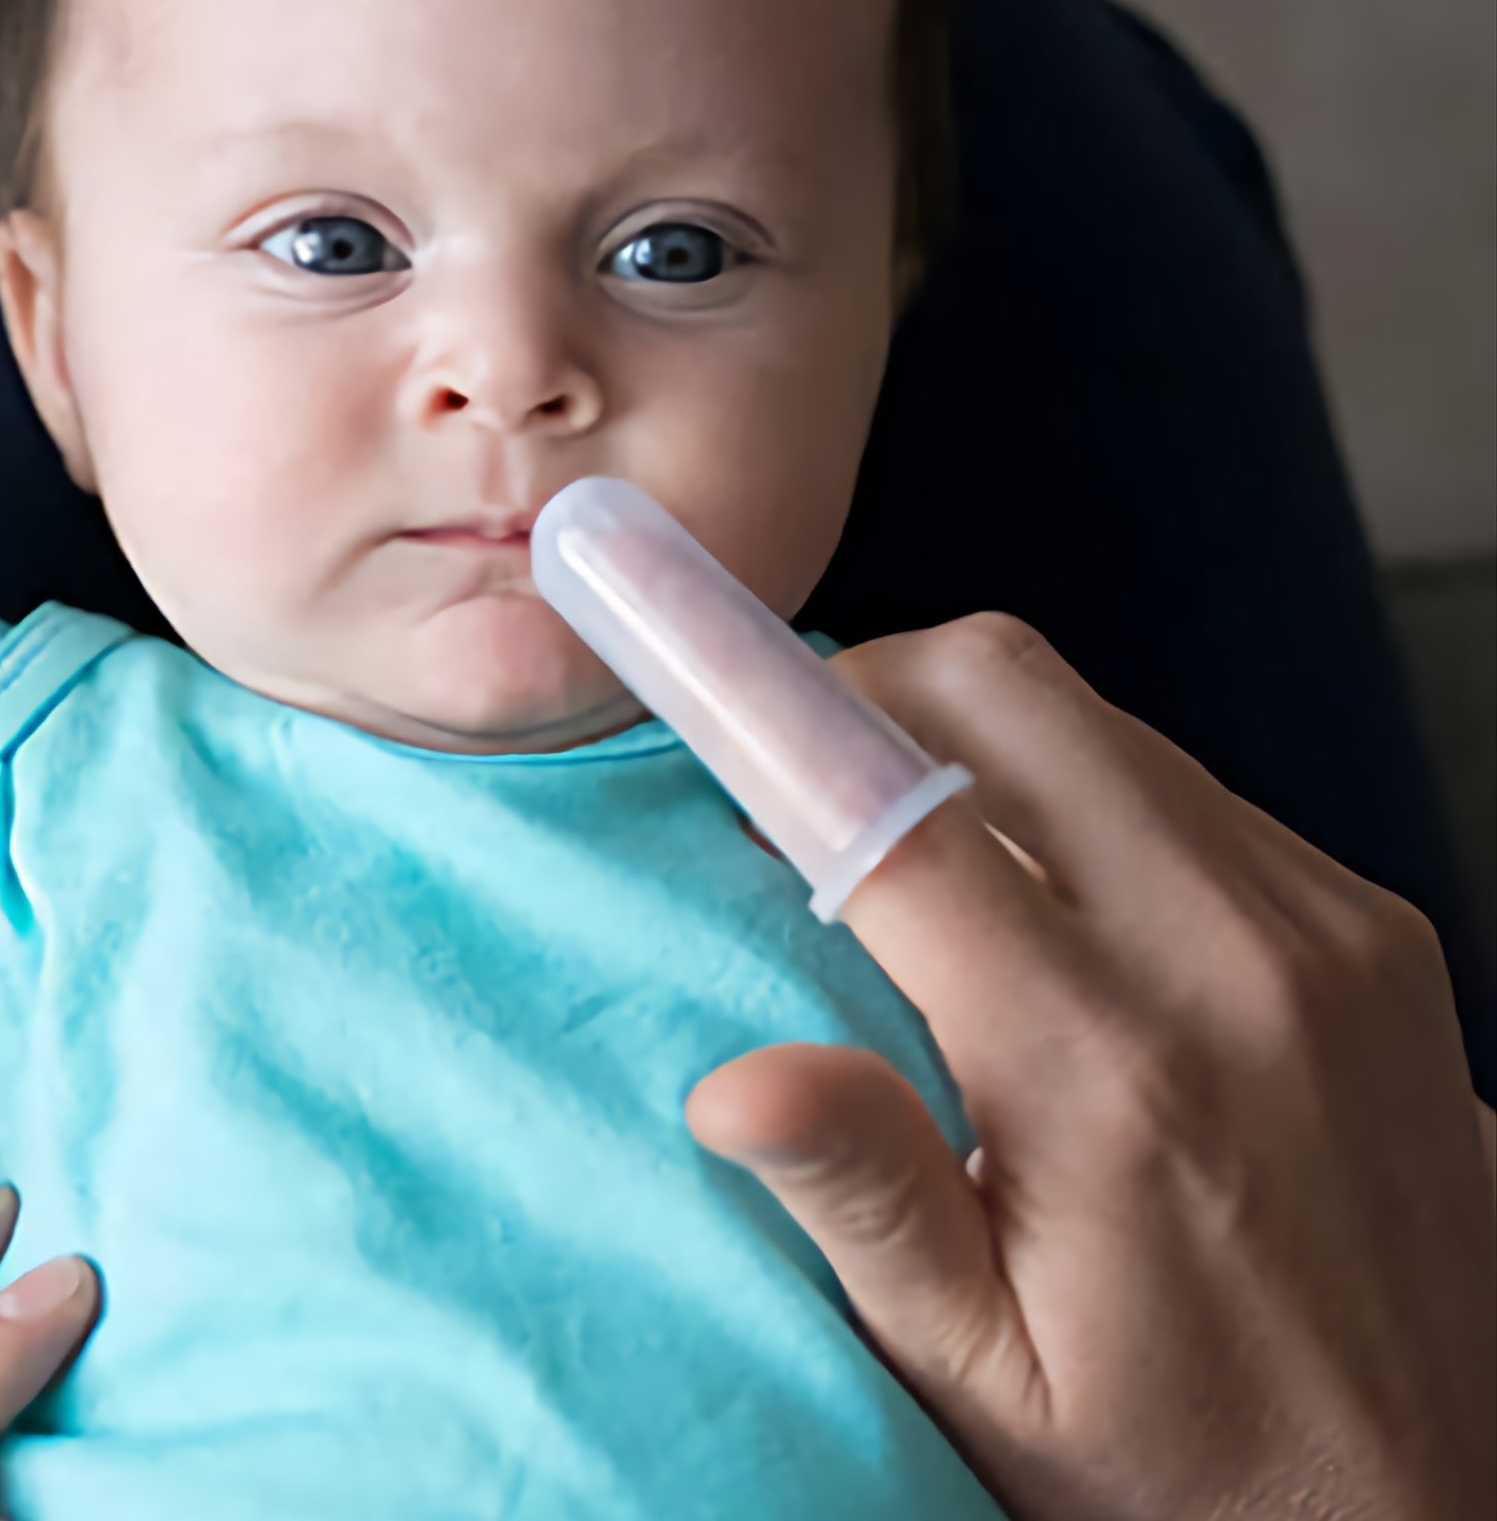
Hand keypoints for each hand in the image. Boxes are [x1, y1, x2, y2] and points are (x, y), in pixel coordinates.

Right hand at [686, 614, 1495, 1520]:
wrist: (1443, 1516)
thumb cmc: (1183, 1467)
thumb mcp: (989, 1378)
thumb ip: (869, 1200)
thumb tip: (731, 1082)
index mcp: (1106, 1069)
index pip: (891, 806)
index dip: (763, 710)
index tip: (676, 661)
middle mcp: (1232, 959)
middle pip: (998, 685)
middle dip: (865, 692)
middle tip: (799, 786)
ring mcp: (1326, 927)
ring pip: (1093, 715)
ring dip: (977, 745)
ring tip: (923, 863)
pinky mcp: (1378, 926)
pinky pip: (1186, 782)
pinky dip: (1088, 798)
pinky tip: (1058, 912)